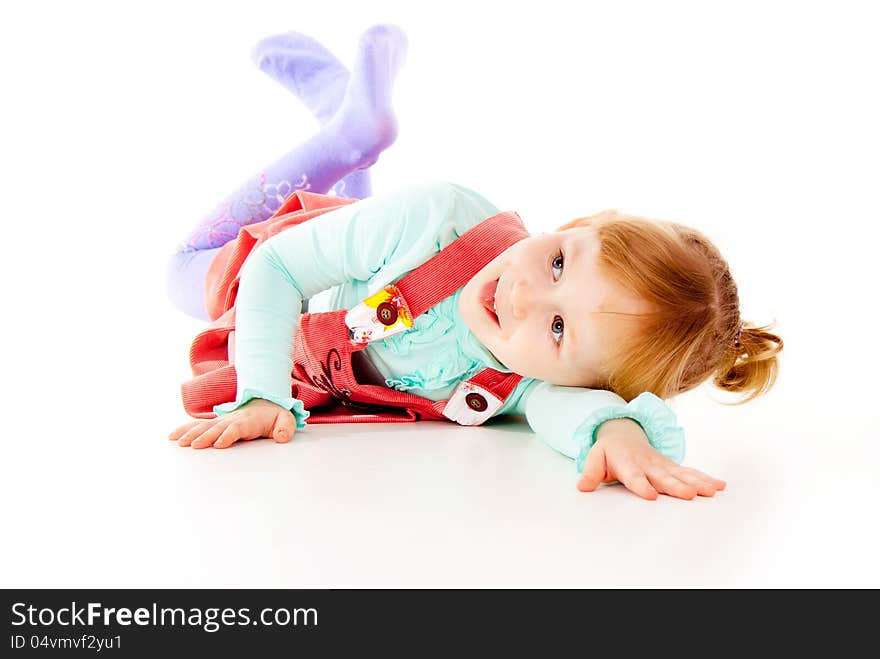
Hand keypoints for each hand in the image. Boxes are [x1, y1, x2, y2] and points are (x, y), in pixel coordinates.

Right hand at [168, 398, 296, 448]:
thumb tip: (280, 437)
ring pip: (204, 426)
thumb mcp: (286, 420)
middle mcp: (232, 419)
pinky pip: (198, 425)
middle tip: (194, 446)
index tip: (218, 444)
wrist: (265, 404)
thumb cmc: (275, 416)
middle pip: (216, 427)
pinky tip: (172, 437)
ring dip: (191, 433)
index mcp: (248, 421)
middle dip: (205, 436)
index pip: (236, 428)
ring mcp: (222, 421)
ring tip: (178, 442)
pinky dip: (185, 429)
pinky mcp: (215, 424)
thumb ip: (285, 428)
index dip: (227, 435)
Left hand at [576, 418, 725, 500]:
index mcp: (628, 464)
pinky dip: (705, 478)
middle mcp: (649, 464)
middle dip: (677, 486)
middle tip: (690, 494)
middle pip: (664, 477)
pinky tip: (719, 486)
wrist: (624, 433)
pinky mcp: (673, 467)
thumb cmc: (609, 452)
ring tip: (712, 491)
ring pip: (682, 474)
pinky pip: (690, 472)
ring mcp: (663, 465)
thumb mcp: (595, 458)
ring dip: (698, 482)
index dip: (642, 486)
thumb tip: (582, 487)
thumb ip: (591, 473)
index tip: (651, 496)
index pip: (635, 477)